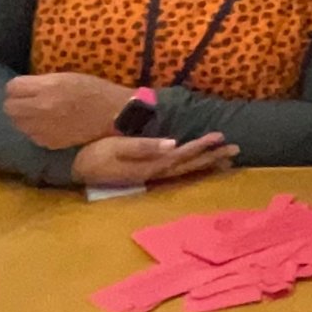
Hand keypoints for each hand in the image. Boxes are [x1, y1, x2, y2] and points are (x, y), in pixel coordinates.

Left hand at [4, 72, 138, 149]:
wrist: (115, 115)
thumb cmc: (95, 91)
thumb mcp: (68, 77)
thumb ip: (43, 82)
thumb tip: (22, 88)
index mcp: (47, 87)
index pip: (12, 87)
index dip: (18, 87)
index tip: (27, 89)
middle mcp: (40, 108)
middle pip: (9, 107)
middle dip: (17, 103)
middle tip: (30, 102)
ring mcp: (43, 128)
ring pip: (17, 123)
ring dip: (25, 118)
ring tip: (41, 115)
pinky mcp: (48, 142)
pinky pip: (31, 135)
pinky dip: (37, 130)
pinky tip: (51, 126)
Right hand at [72, 132, 238, 188]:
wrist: (75, 167)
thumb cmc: (95, 154)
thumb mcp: (117, 147)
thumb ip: (144, 146)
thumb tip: (173, 143)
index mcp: (150, 165)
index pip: (182, 154)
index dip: (202, 145)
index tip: (221, 136)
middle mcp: (155, 173)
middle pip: (189, 165)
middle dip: (213, 156)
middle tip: (236, 148)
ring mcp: (151, 175)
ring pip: (185, 169)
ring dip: (206, 163)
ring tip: (227, 158)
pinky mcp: (147, 174)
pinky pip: (177, 171)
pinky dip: (192, 167)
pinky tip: (200, 164)